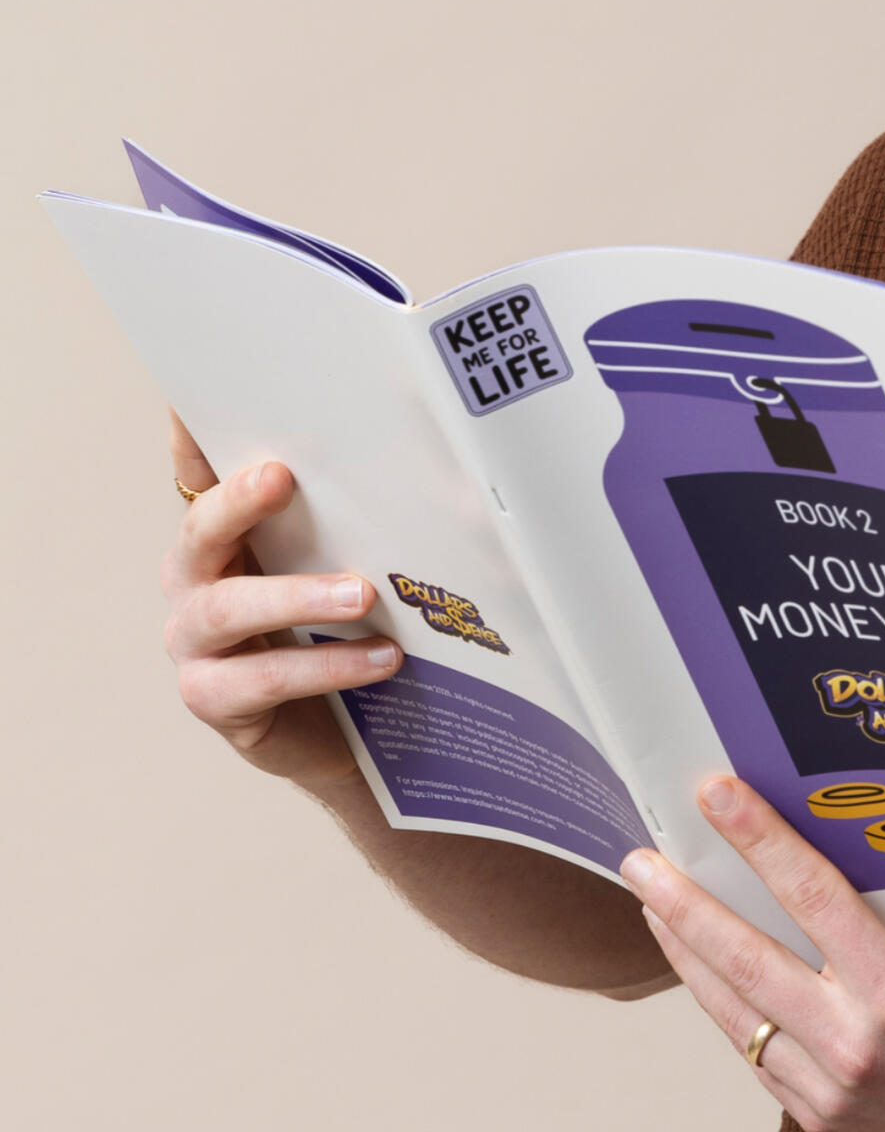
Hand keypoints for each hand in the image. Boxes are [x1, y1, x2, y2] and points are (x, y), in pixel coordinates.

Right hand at [161, 417, 403, 783]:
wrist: (343, 738)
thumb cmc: (342, 636)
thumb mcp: (349, 567)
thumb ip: (360, 524)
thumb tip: (445, 473)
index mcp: (223, 536)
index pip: (200, 474)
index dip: (191, 434)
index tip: (195, 393)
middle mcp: (194, 579)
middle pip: (200, 531)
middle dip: (237, 502)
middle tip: (280, 477)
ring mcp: (195, 641)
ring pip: (228, 609)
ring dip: (297, 597)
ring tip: (361, 596)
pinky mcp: (214, 698)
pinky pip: (263, 679)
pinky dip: (326, 667)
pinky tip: (380, 660)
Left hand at [621, 776, 884, 1131]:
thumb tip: (812, 872)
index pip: (813, 898)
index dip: (759, 841)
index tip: (716, 796)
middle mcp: (856, 1043)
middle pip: (746, 960)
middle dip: (683, 904)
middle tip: (640, 862)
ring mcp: (830, 1089)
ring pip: (735, 1012)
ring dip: (689, 957)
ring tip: (655, 909)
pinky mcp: (818, 1118)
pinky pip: (757, 1053)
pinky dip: (729, 1009)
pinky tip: (708, 975)